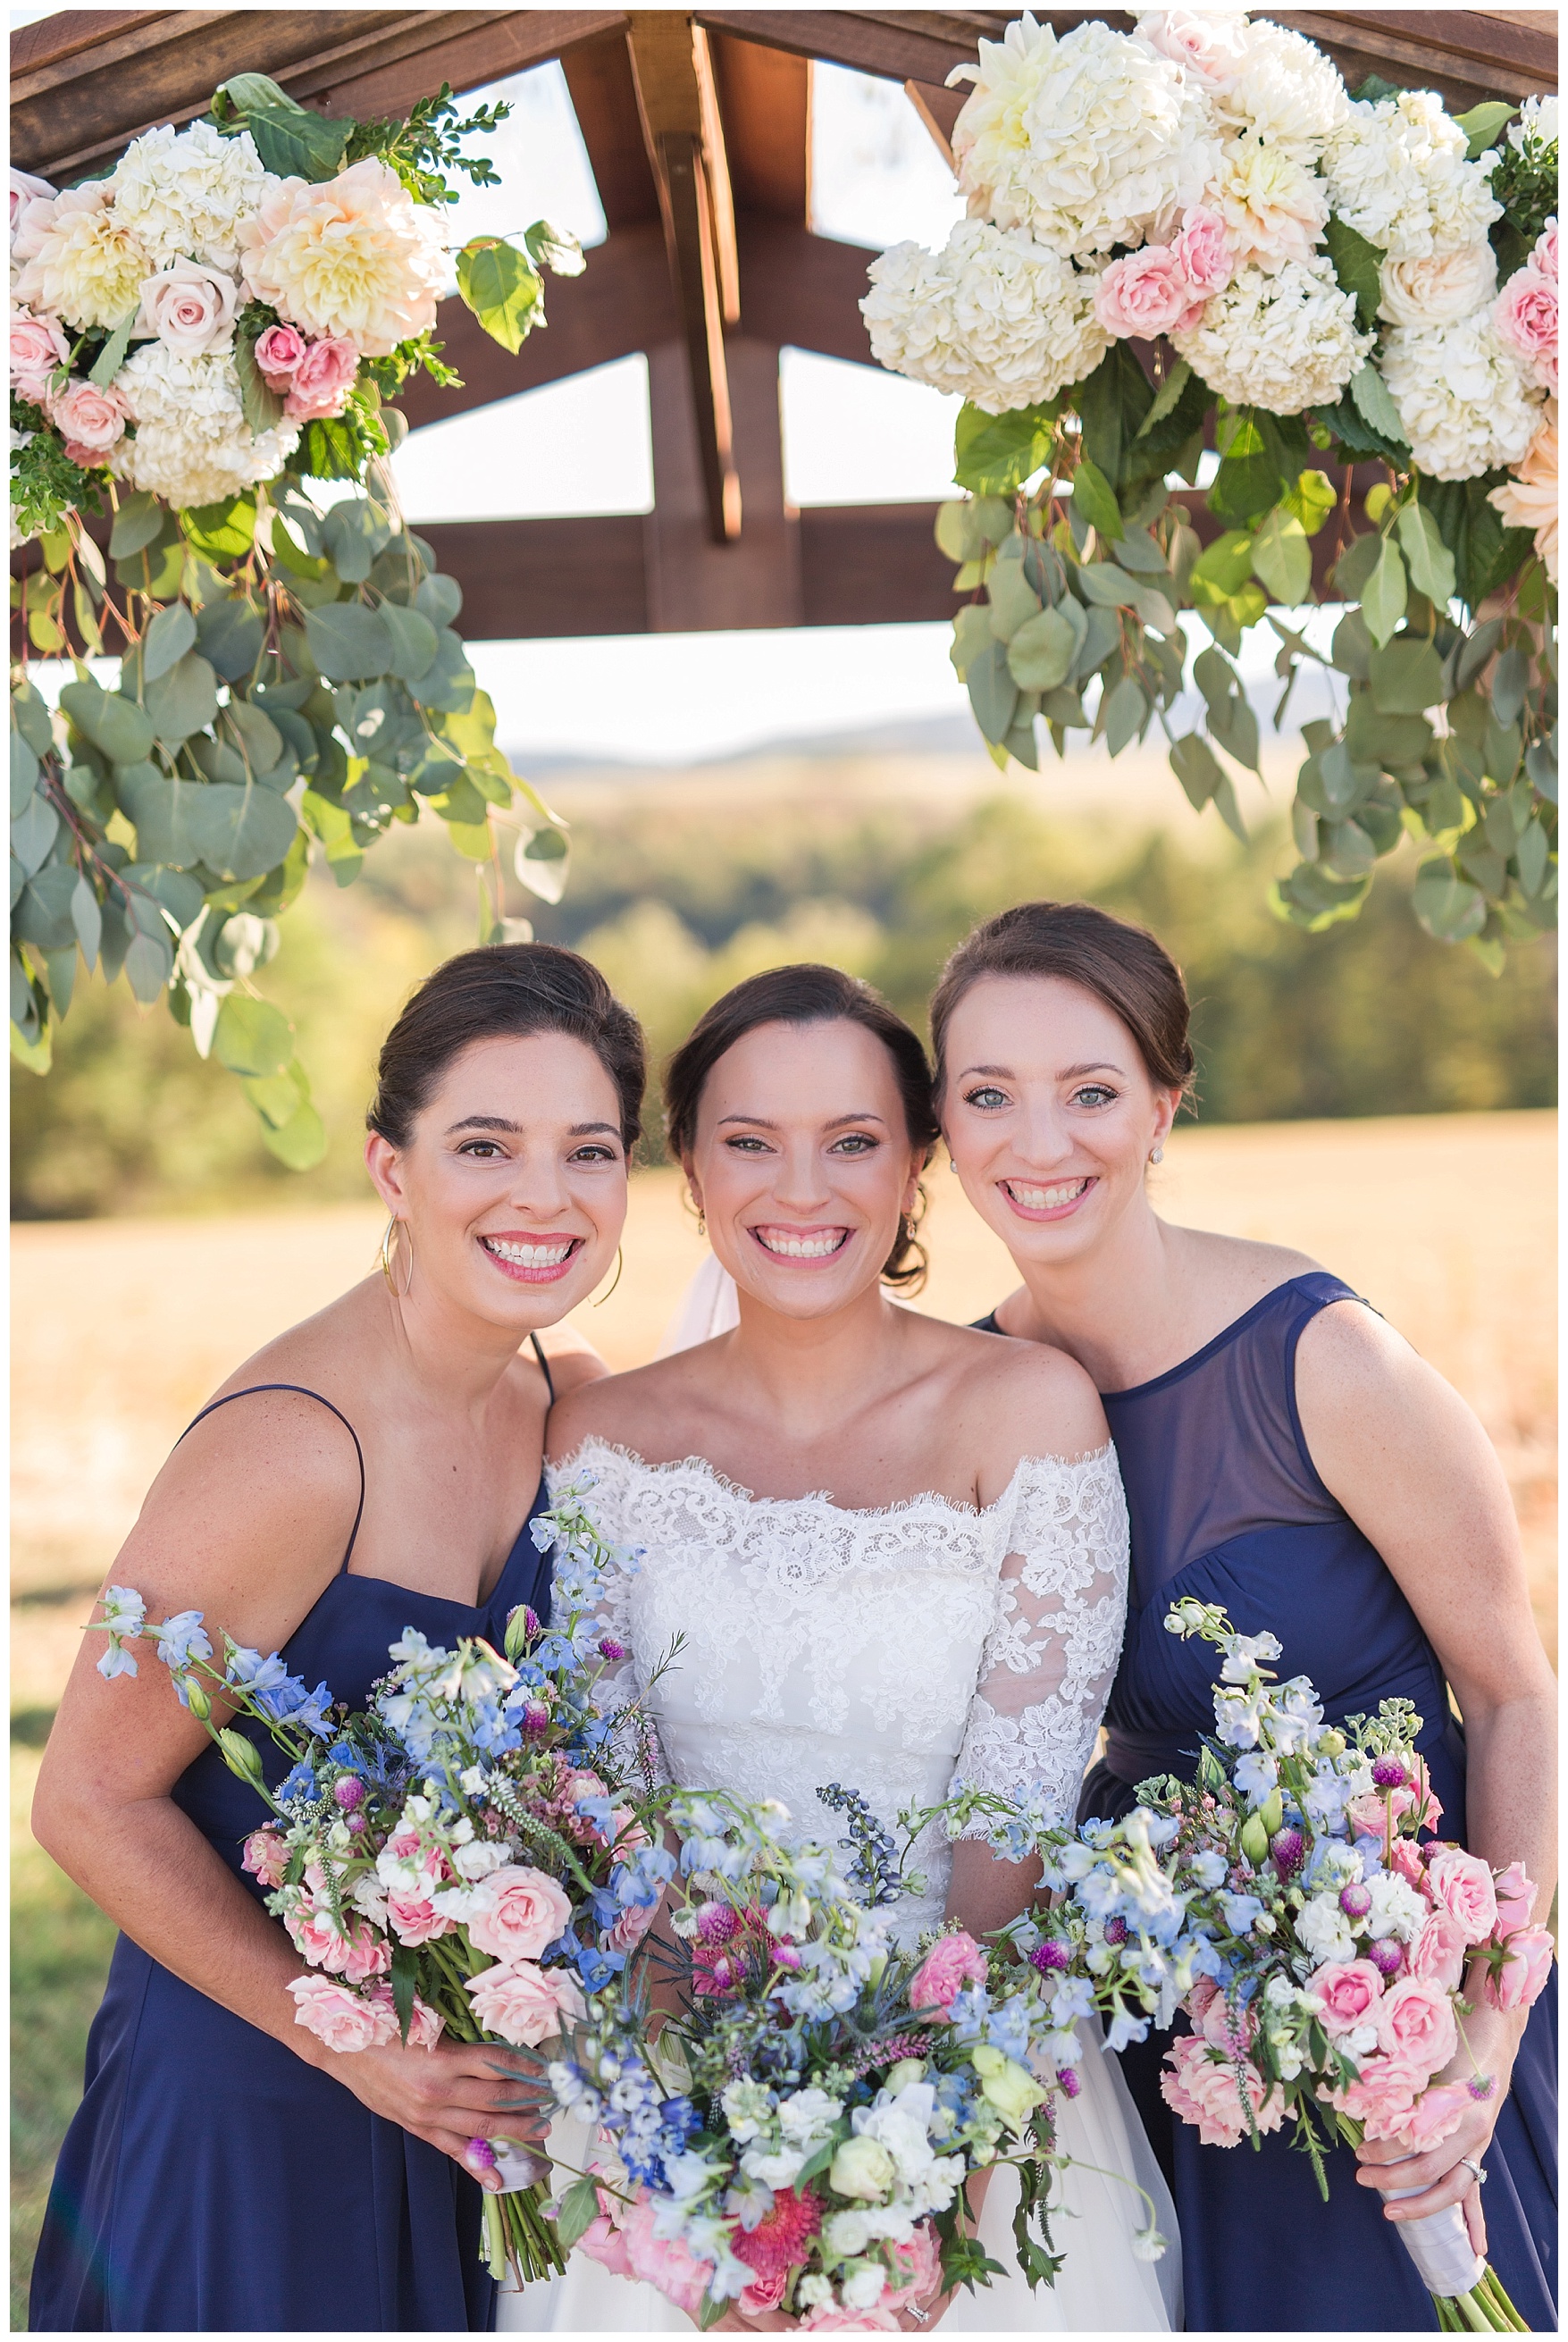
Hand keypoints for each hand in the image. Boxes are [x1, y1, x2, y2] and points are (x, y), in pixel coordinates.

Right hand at [322, 2034, 553, 2188]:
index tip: (547, 2070)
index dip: (525, 2068)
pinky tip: (497, 2178)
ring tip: (540, 2129)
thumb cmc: (388, 2028)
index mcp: (443, 2058)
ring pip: (480, 2127)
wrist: (345, 2049)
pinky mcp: (418, 2129)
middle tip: (553, 2101)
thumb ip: (462, 2042)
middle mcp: (439, 2091)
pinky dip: (476, 2166)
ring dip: (514, 2129)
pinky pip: (453, 2150)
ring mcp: (428, 2115)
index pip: (496, 2064)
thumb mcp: (427, 2025)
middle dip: (528, 2101)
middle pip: (495, 2099)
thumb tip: (500, 2052)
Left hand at [1354, 2006, 1520, 2256]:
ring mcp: (1476, 2145)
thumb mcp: (1425, 2054)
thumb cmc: (1453, 2041)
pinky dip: (1475, 2222)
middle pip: (1431, 2169)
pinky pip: (1476, 2193)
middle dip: (1393, 2179)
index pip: (1417, 2139)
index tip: (1359, 2148)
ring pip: (1453, 2189)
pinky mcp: (1476, 2152)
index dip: (1386, 2148)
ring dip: (1421, 2205)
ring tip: (1390, 2214)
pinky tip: (1476, 2251)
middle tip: (1360, 2177)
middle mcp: (1470, 2131)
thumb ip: (1400, 2076)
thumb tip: (1356, 2093)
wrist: (1493, 2039)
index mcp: (1455, 2106)